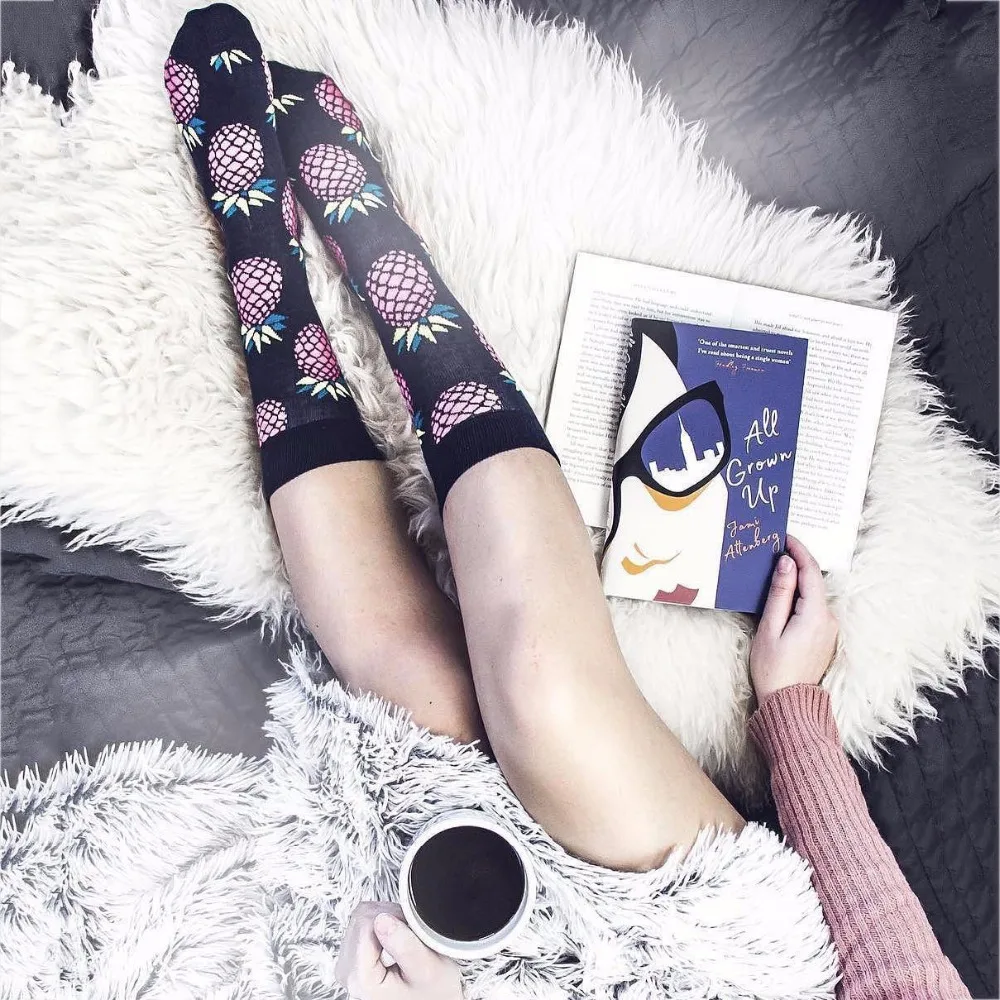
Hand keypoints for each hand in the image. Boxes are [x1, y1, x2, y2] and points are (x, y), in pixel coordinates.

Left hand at [334, 901, 463, 999]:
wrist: (438, 995)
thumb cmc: (434, 989)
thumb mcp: (426, 969)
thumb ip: (404, 945)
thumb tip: (381, 919)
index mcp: (361, 979)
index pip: (366, 924)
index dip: (394, 920)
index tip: (409, 936)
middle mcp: (349, 972)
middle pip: (361, 918)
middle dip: (390, 920)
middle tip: (409, 940)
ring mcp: (350, 963)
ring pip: (363, 917)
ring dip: (390, 922)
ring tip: (405, 944)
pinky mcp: (355, 955)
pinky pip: (366, 923)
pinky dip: (386, 926)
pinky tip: (397, 945)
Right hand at [750, 535, 838, 702]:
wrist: (788, 702)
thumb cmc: (773, 667)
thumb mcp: (770, 627)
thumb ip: (780, 593)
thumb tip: (787, 563)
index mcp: (815, 615)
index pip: (811, 572)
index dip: (799, 551)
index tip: (785, 536)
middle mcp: (829, 619)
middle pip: (814, 581)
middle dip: (798, 562)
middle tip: (777, 548)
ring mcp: (829, 629)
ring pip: (814, 594)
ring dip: (799, 579)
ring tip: (777, 567)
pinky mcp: (825, 636)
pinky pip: (814, 607)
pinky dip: (801, 595)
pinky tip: (786, 593)